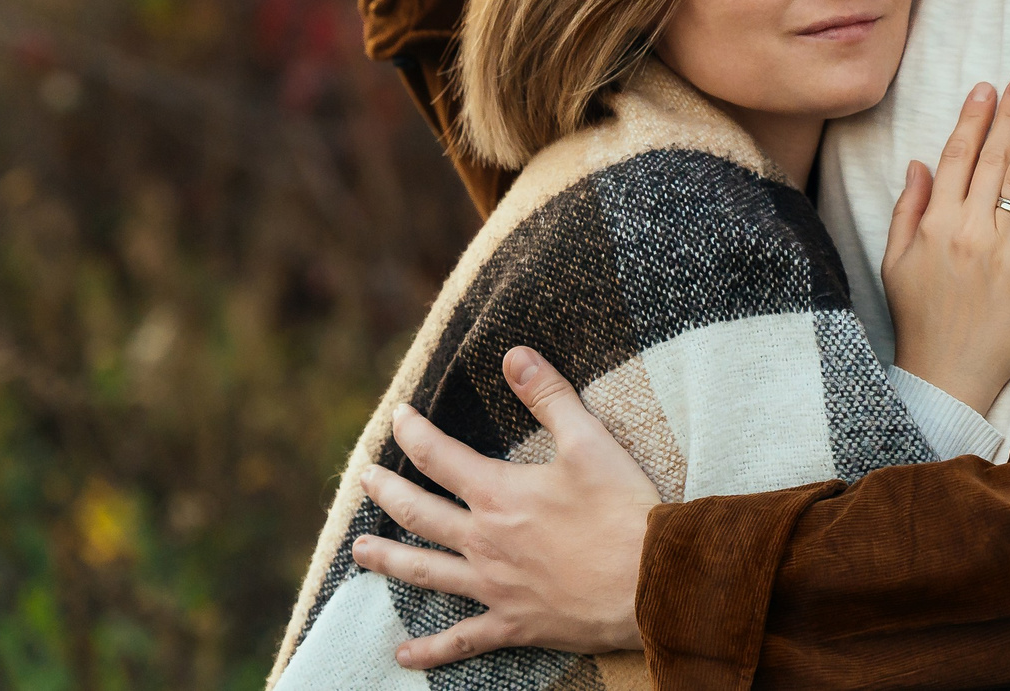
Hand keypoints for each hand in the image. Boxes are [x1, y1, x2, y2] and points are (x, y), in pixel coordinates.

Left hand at [349, 346, 655, 666]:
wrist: (652, 581)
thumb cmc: (623, 510)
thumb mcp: (591, 441)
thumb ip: (549, 396)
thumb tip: (514, 355)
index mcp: (500, 494)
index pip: (439, 457)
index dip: (413, 433)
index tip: (398, 417)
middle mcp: (485, 541)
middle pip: (419, 513)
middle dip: (387, 492)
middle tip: (364, 479)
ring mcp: (494, 586)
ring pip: (425, 572)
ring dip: (389, 559)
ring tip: (358, 551)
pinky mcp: (513, 623)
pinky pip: (461, 640)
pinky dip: (429, 650)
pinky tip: (403, 655)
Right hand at [881, 77, 1009, 413]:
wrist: (946, 377)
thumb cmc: (918, 320)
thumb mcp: (895, 262)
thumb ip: (908, 209)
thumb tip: (919, 162)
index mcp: (935, 225)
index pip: (957, 157)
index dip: (973, 118)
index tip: (986, 88)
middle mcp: (969, 232)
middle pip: (994, 160)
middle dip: (1009, 115)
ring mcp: (1003, 252)